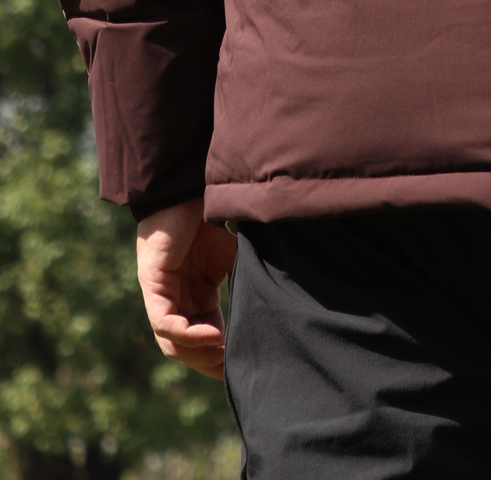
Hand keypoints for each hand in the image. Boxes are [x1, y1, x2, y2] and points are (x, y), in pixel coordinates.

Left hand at [136, 198, 237, 379]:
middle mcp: (177, 302)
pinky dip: (188, 335)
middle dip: (212, 364)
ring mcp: (162, 297)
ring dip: (200, 355)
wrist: (188, 186)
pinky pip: (166, 324)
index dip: (223, 358)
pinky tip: (212, 336)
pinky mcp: (153, 286)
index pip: (206, 341)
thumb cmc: (210, 217)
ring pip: (174, 345)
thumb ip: (244, 282)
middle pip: (189, 351)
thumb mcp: (235, 257)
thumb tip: (273, 310)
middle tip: (237, 369)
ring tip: (226, 355)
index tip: (248, 366)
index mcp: (196, 299)